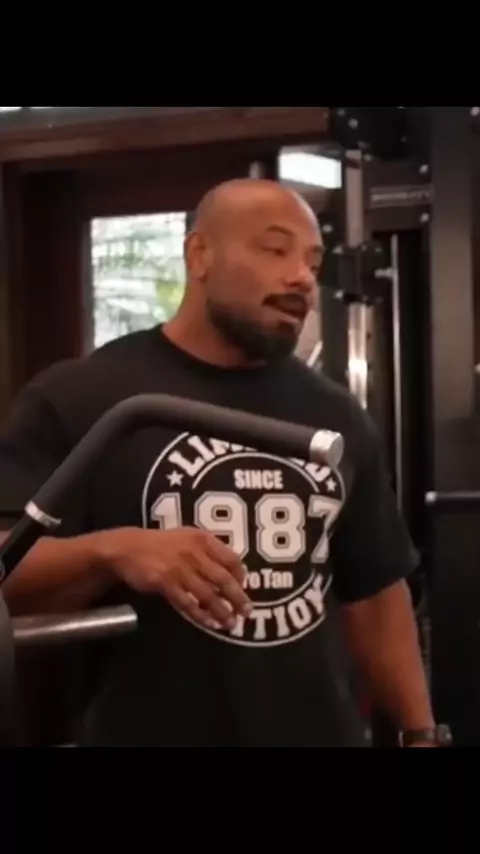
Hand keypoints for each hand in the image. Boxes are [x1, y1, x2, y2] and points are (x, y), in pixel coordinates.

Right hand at [95, 526, 251, 630]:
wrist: (127, 548)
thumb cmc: (161, 544)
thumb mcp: (187, 538)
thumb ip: (208, 551)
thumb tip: (229, 573)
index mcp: (203, 539)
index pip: (232, 559)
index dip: (241, 576)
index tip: (243, 589)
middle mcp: (195, 553)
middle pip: (223, 579)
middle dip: (237, 598)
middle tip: (246, 612)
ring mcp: (180, 568)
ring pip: (208, 594)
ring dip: (221, 611)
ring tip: (230, 624)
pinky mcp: (165, 583)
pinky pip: (188, 603)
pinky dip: (200, 615)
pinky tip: (209, 624)